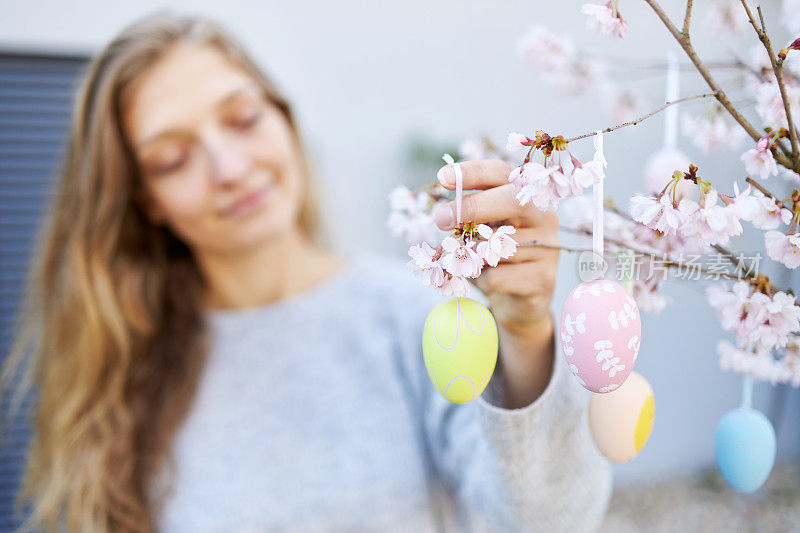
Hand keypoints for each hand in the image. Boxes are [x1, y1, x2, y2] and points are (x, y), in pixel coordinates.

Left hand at [435, 159, 558, 407]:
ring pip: (498, 243)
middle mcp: (545, 218)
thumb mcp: (475, 233)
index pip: (502, 171)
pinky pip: (499, 279)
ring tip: (465, 260)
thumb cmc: (491, 258)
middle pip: (507, 201)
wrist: (517, 308)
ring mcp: (548, 251)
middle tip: (437, 218)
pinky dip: (481, 282)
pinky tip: (484, 285)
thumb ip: (462, 217)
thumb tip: (435, 203)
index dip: (470, 173)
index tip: (439, 178)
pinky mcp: (542, 285)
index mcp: (529, 196)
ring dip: (470, 253)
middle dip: (467, 208)